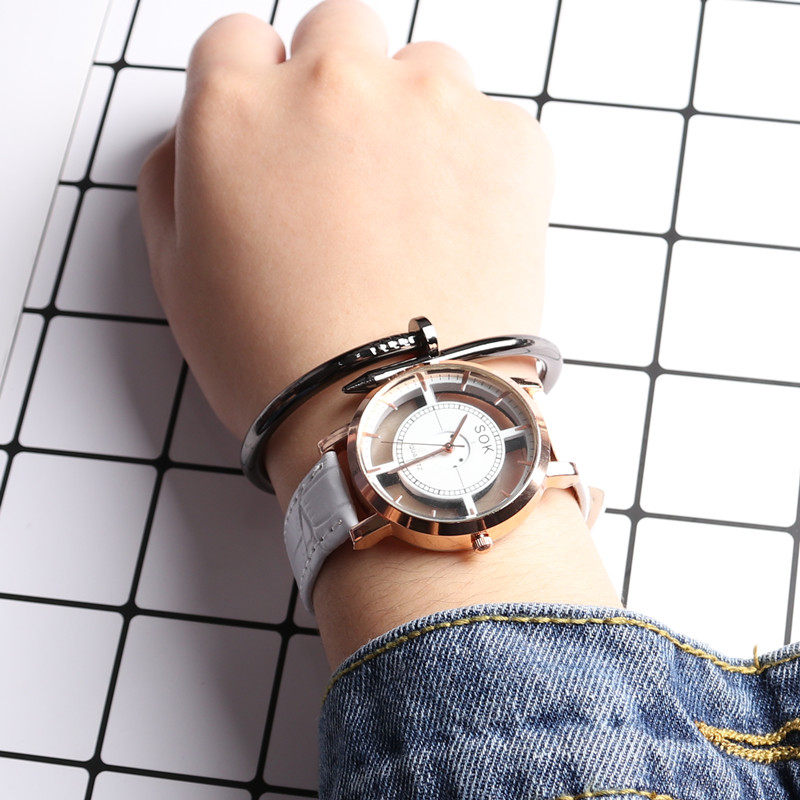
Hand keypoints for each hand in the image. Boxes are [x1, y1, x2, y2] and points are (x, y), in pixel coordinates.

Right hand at [137, 0, 553, 505]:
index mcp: (238, 108)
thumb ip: (175, 178)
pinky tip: (461, 233)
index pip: (239, 44)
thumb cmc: (283, 362)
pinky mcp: (508, 142)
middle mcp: (333, 83)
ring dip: (416, 119)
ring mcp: (430, 105)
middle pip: (338, 31)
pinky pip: (493, 124)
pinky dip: (480, 165)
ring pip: (426, 69)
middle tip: (351, 170)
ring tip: (414, 212)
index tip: (280, 136)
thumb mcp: (178, 277)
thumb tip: (196, 138)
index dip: (259, 93)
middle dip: (339, 87)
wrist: (392, 413)